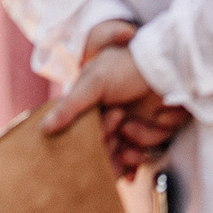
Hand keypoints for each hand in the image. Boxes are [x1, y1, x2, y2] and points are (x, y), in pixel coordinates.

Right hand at [44, 22, 190, 179]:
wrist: (168, 60)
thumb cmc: (127, 65)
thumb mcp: (95, 81)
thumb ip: (70, 105)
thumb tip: (44, 128)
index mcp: (94, 110)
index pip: (88, 138)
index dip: (98, 137)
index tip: (109, 121)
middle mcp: (112, 119)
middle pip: (109, 150)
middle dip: (114, 145)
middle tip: (122, 120)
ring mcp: (133, 125)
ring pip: (129, 151)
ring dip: (137, 137)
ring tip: (137, 121)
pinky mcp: (153, 129)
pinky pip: (150, 146)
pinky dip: (154, 135)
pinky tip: (158, 119)